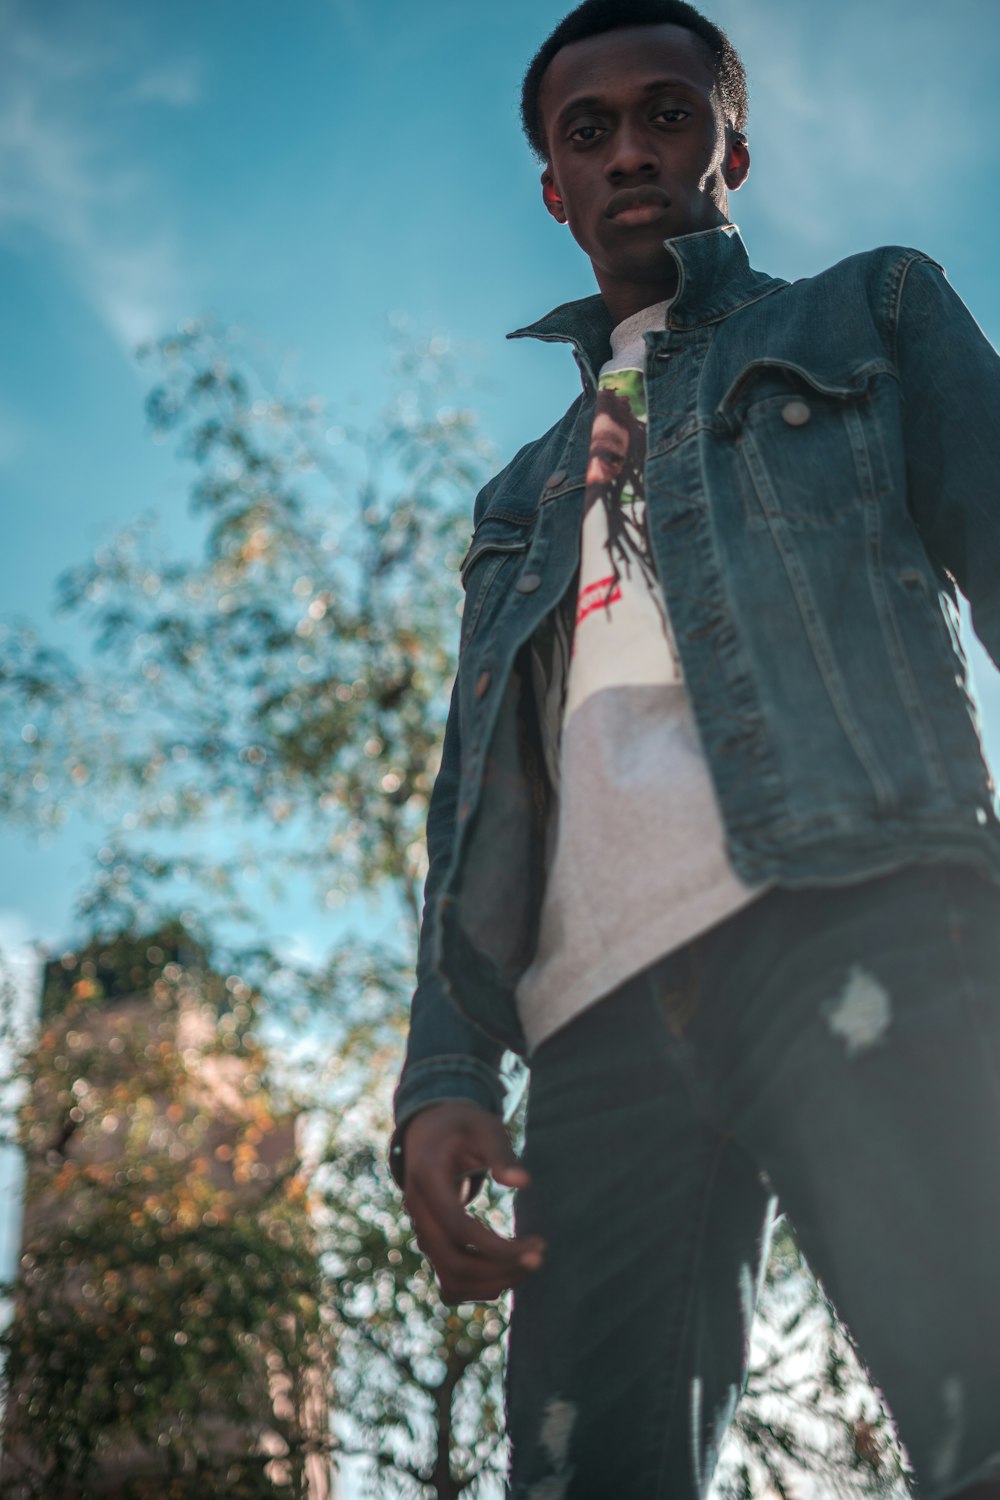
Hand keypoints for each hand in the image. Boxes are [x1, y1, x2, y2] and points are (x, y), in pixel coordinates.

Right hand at [402, 1101, 545, 1303]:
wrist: (430, 1132)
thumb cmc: (463, 1126)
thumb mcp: (483, 1127)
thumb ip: (501, 1152)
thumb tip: (524, 1182)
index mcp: (427, 1179)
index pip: (458, 1227)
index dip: (497, 1246)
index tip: (538, 1246)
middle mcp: (418, 1212)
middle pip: (453, 1262)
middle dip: (500, 1268)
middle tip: (540, 1256)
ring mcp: (423, 1231)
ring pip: (451, 1279)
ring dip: (493, 1281)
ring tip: (529, 1263)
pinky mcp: (432, 1243)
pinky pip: (450, 1281)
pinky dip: (479, 1287)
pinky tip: (509, 1271)